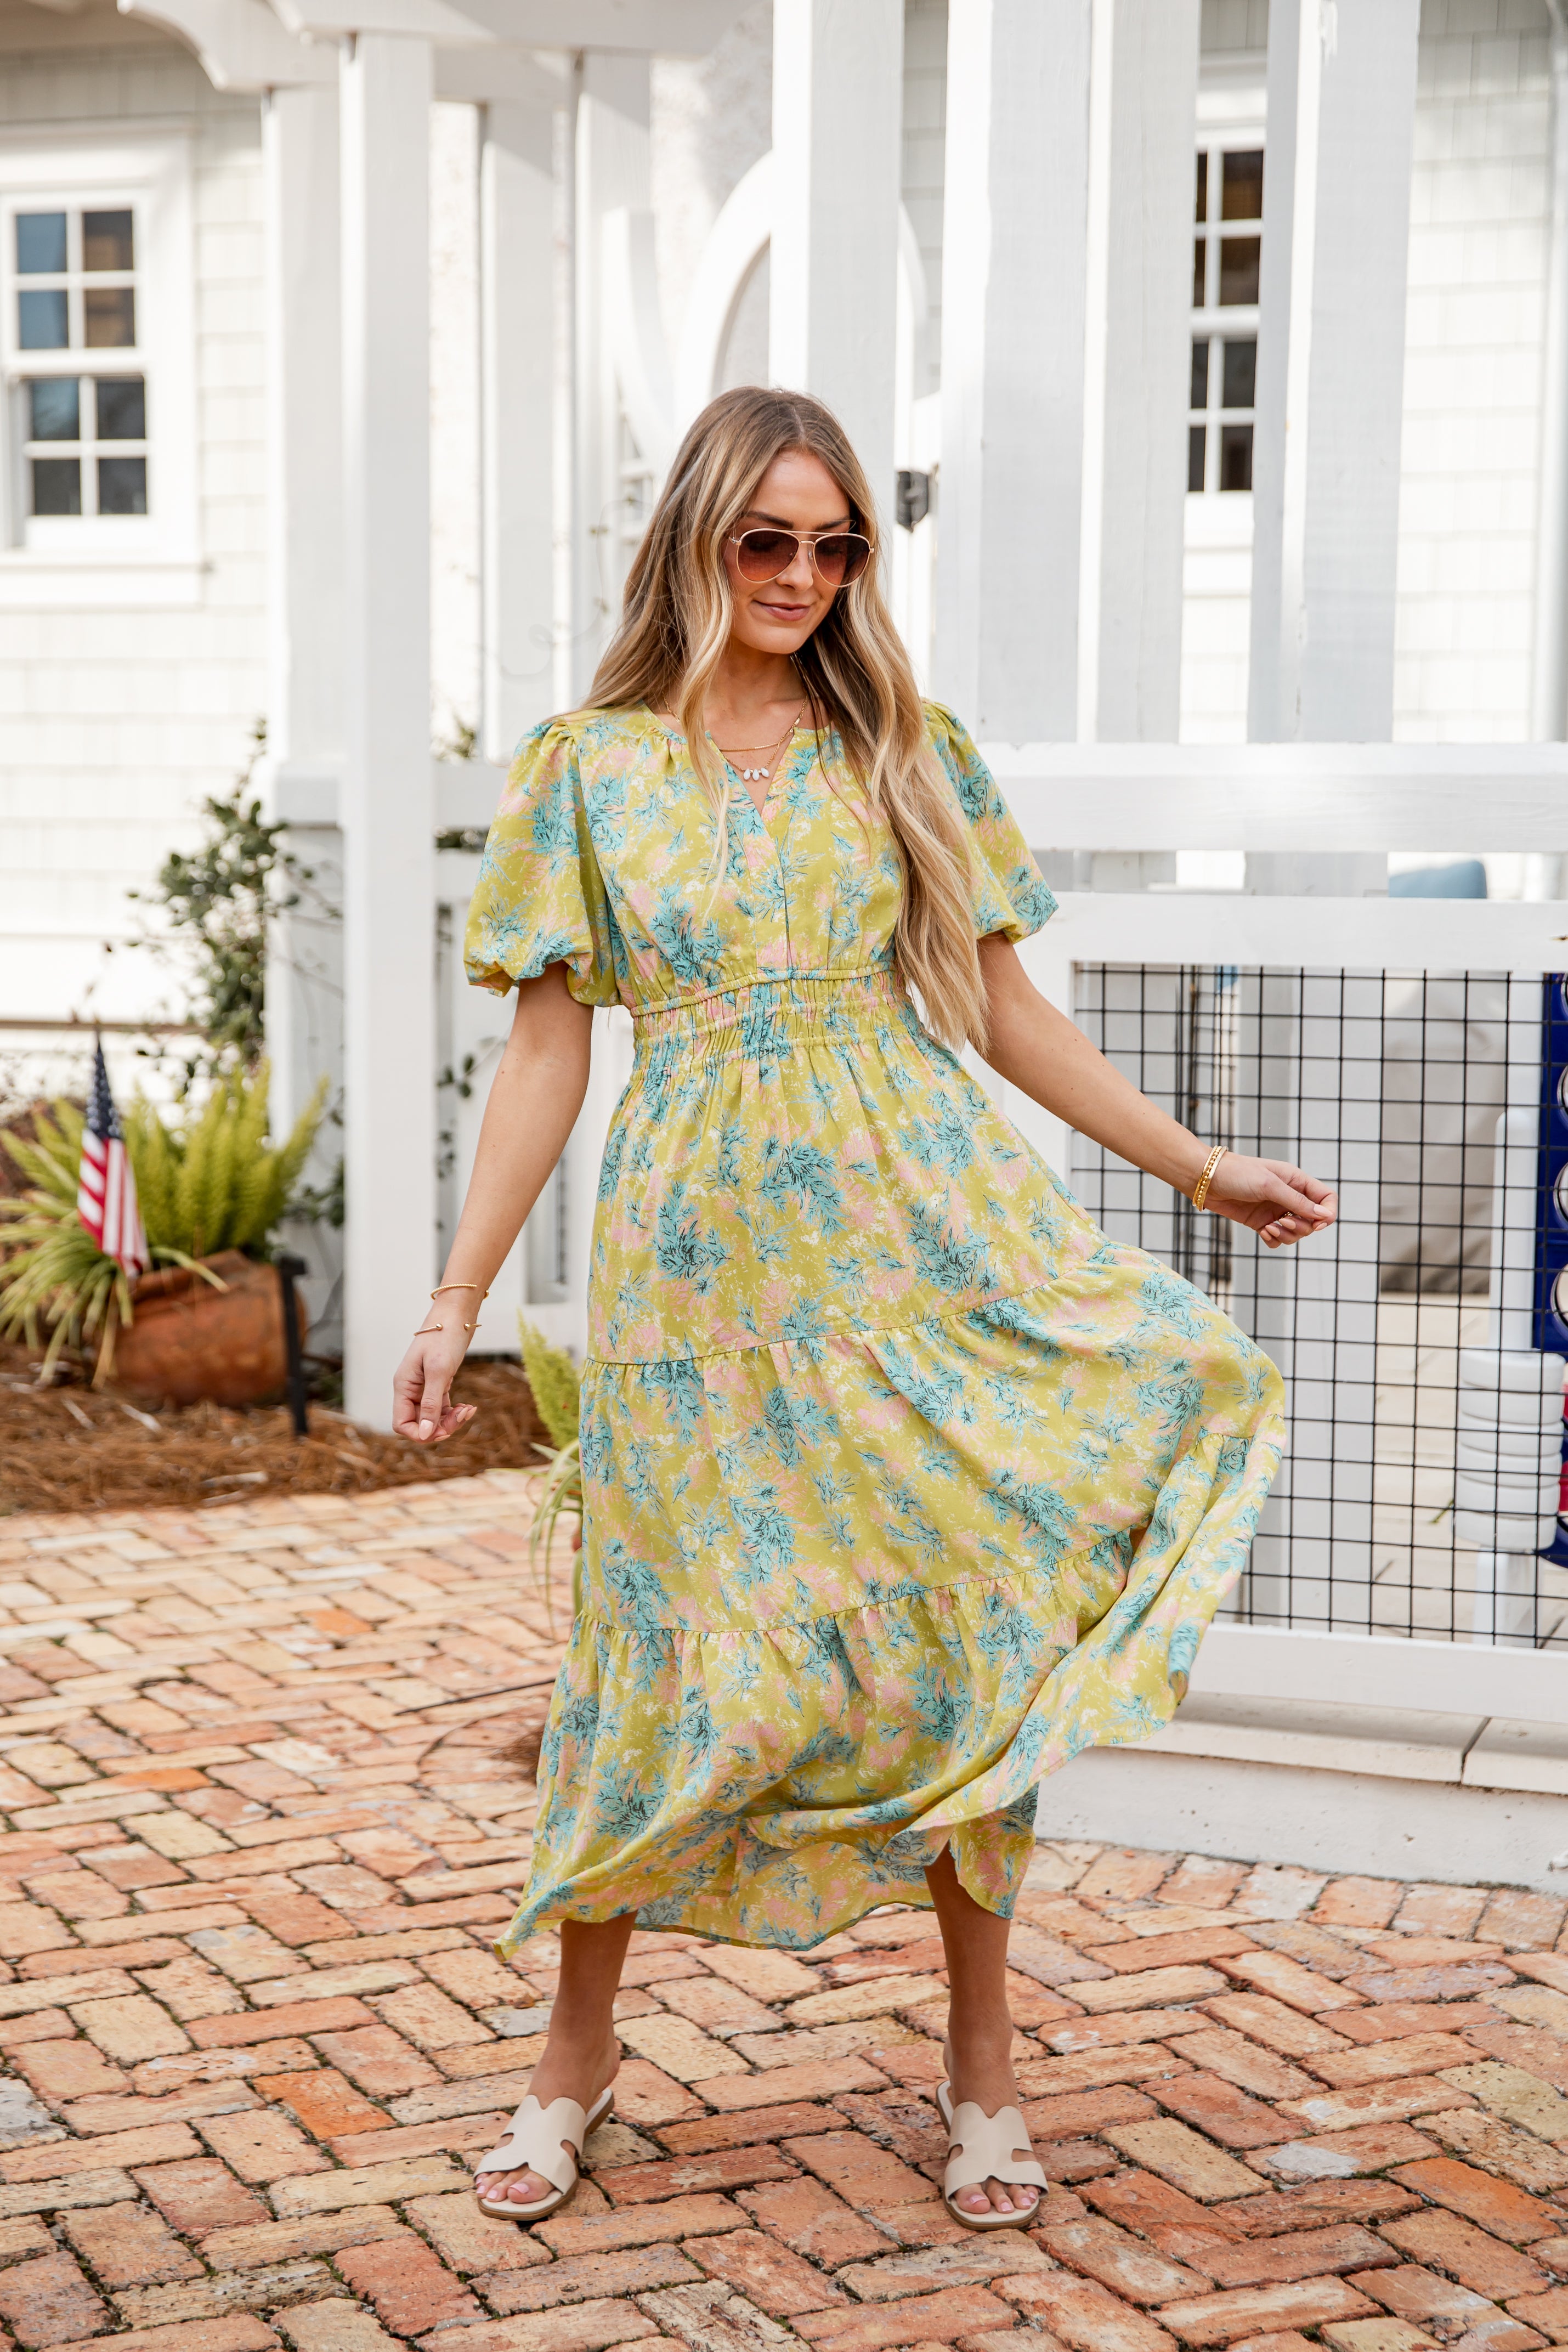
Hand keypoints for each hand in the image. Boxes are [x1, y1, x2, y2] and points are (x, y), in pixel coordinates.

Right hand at [392, 1325, 478, 1442]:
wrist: (456, 1315)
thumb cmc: (444, 1337)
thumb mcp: (438, 1371)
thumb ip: (431, 1404)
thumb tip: (425, 1434)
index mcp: (403, 1386)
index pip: (401, 1424)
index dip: (419, 1433)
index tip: (441, 1430)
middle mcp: (411, 1390)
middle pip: (420, 1424)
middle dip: (440, 1427)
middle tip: (462, 1416)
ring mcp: (424, 1388)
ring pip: (433, 1418)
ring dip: (451, 1420)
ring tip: (468, 1410)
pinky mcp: (438, 1384)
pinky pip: (442, 1408)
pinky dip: (454, 1412)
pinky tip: (468, 1406)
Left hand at [1200, 1154, 1336, 1249]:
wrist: (1206, 1180)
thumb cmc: (1238, 1174)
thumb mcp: (1269, 1185)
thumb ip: (1297, 1201)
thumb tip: (1324, 1215)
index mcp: (1296, 1181)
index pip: (1326, 1198)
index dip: (1328, 1213)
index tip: (1318, 1224)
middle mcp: (1289, 1196)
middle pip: (1313, 1220)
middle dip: (1302, 1227)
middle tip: (1284, 1222)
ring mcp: (1275, 1210)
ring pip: (1296, 1233)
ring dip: (1287, 1235)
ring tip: (1269, 1229)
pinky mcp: (1261, 1222)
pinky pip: (1277, 1239)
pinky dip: (1273, 1240)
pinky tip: (1262, 1232)